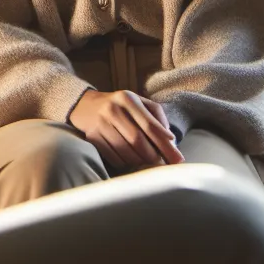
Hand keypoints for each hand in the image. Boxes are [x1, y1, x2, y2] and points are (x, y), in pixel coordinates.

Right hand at [68, 89, 184, 170]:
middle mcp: (112, 109)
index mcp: (127, 98)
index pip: (149, 125)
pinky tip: (131, 160)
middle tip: (163, 164)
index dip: (164, 144)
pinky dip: (126, 164)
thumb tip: (170, 139)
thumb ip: (156, 115)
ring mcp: (100, 124)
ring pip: (126, 152)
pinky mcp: (93, 137)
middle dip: (154, 156)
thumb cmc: (120, 106)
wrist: (85, 106)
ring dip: (141, 162)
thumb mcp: (138, 102)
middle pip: (138, 141)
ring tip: (148, 162)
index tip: (178, 158)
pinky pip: (114, 158)